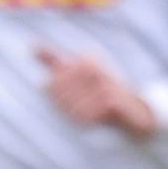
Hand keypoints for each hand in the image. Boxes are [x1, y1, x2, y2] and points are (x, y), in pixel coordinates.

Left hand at [39, 47, 158, 140]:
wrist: (135, 111)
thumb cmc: (102, 92)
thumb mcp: (78, 73)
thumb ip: (55, 60)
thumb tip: (31, 46)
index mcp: (85, 58)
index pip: (49, 85)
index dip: (56, 99)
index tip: (72, 100)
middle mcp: (94, 67)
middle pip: (59, 97)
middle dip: (67, 109)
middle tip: (83, 109)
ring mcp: (105, 82)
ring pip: (71, 109)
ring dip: (79, 116)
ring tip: (92, 114)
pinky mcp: (112, 99)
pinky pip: (86, 117)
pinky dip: (89, 122)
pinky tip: (99, 119)